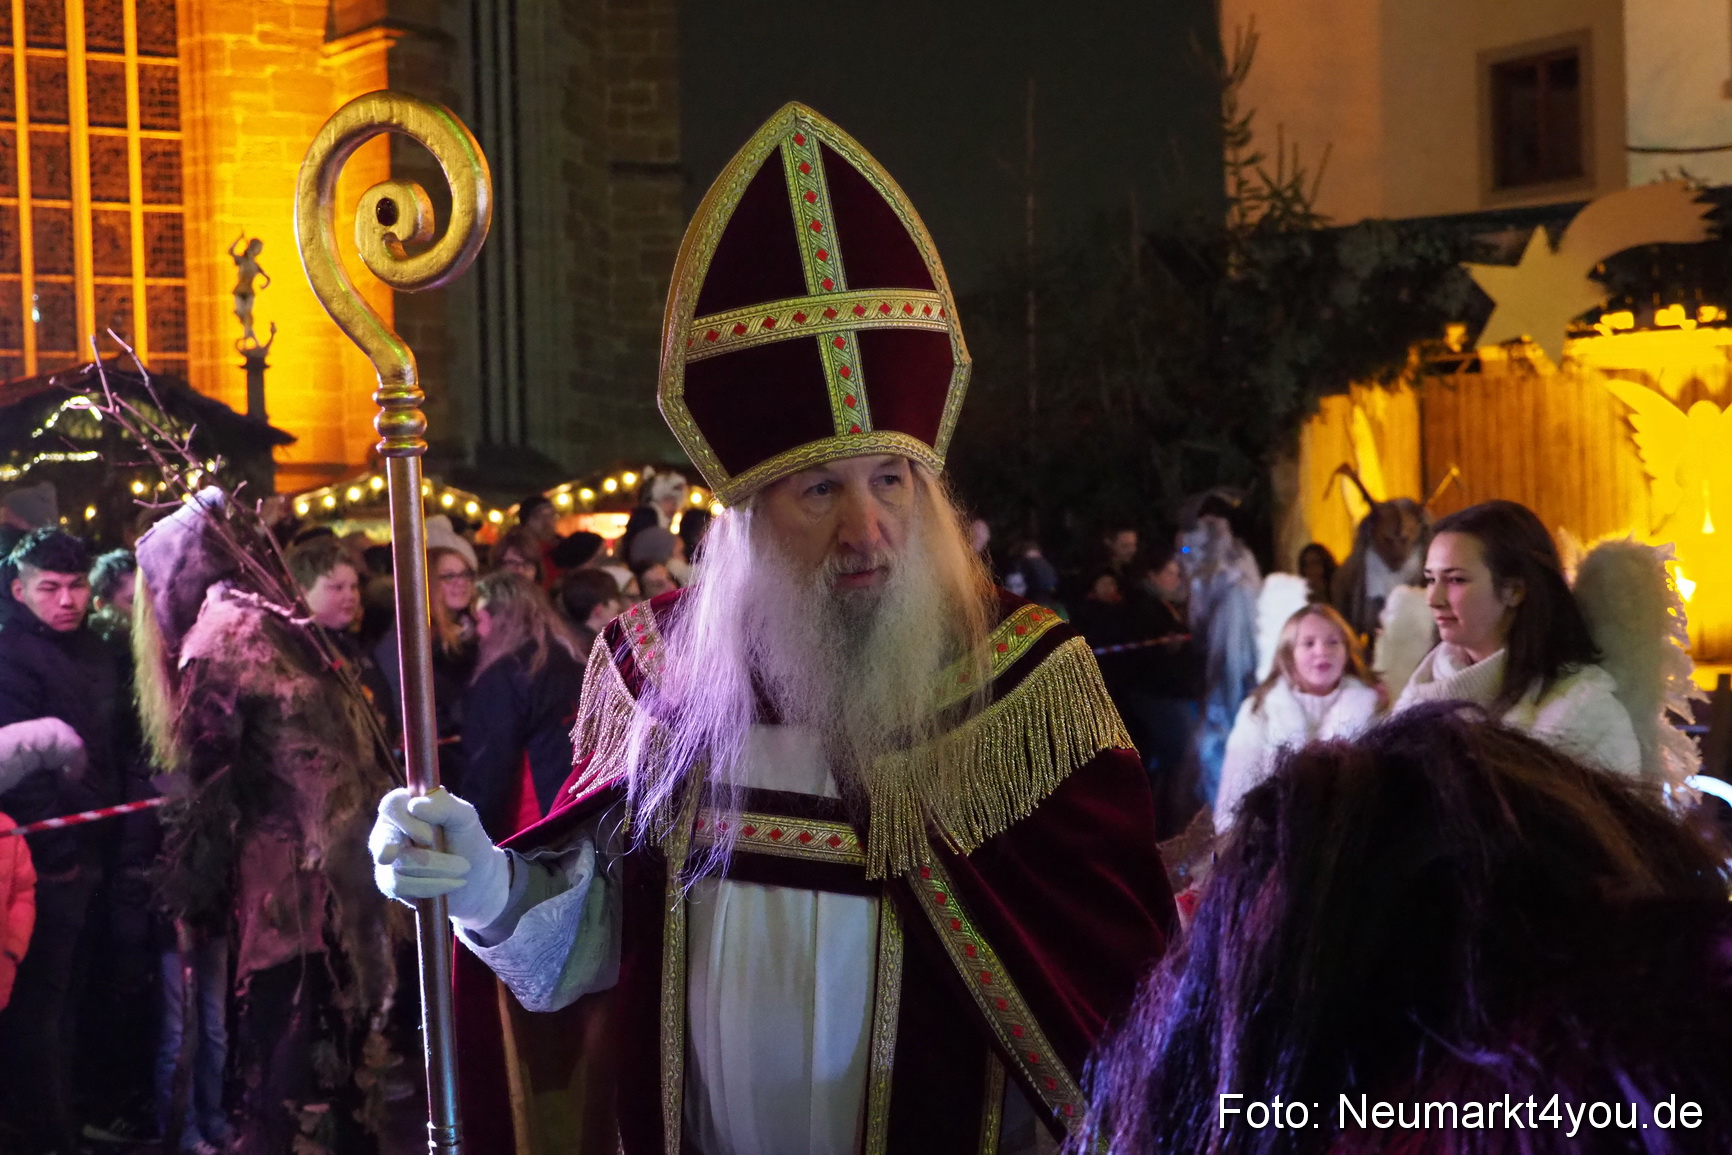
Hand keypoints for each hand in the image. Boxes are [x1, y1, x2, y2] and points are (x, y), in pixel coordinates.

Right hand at [369, 787, 509, 927]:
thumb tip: (413, 806)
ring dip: (435, 870)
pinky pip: (398, 886)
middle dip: (416, 853)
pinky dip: (429, 886)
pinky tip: (449, 885)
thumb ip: (444, 805)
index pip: (391, 805)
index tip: (428, 837)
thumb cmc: (467, 840)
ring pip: (397, 866)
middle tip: (441, 861)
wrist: (475, 877)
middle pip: (383, 838)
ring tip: (461, 871)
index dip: (406, 822)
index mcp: (405, 805)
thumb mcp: (465, 818)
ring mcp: (385, 856)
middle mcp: (389, 828)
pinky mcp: (387, 882)